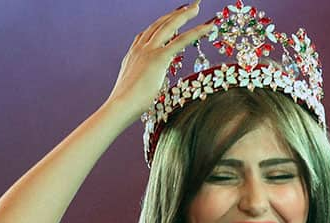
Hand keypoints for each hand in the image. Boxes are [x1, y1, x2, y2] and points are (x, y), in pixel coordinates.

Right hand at [106, 1, 213, 120]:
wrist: (121, 105)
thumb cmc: (128, 104)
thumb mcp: (136, 87)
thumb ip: (145, 80)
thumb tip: (150, 85)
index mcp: (134, 53)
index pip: (149, 32)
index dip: (162, 22)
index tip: (173, 16)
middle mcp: (140, 48)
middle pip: (160, 24)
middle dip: (176, 13)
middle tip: (190, 5)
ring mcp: (149, 51)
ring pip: (170, 26)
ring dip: (185, 14)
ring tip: (198, 7)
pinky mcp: (159, 58)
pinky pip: (181, 40)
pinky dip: (196, 31)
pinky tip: (208, 27)